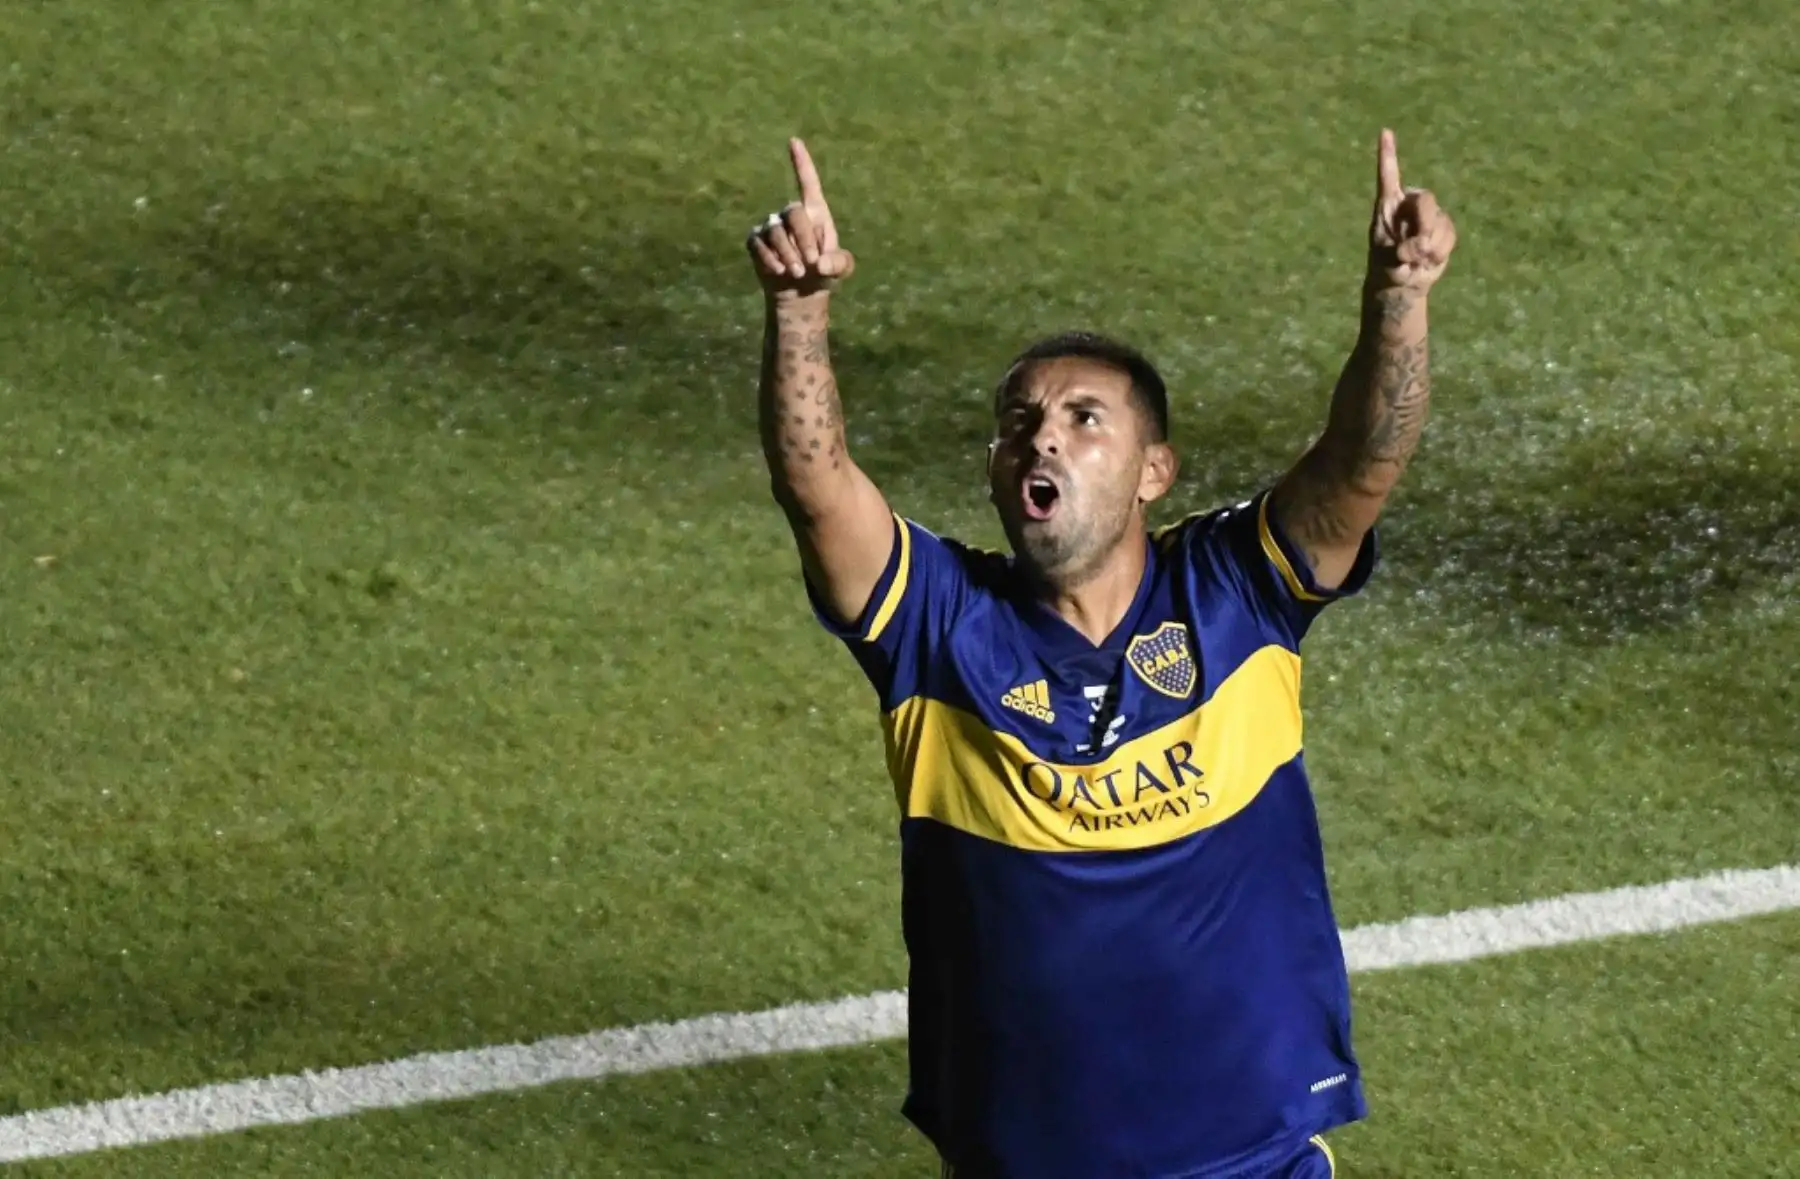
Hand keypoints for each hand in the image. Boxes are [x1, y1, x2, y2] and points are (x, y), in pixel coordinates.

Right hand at [746, 138, 855, 296]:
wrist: (801, 292)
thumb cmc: (824, 272)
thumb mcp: (841, 269)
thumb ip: (839, 263)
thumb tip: (820, 262)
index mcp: (815, 212)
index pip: (808, 182)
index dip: (801, 162)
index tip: (794, 141)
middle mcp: (791, 213)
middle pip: (793, 212)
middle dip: (803, 239)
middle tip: (810, 264)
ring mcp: (772, 226)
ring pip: (775, 231)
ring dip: (788, 254)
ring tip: (798, 273)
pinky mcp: (756, 241)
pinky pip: (758, 244)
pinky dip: (769, 259)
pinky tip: (779, 272)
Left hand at [1367, 129, 1456, 294]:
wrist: (1402, 284)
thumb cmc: (1386, 269)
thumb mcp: (1387, 262)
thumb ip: (1403, 250)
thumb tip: (1421, 244)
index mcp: (1387, 206)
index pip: (1388, 176)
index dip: (1388, 154)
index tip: (1384, 132)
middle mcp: (1409, 205)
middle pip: (1425, 200)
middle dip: (1424, 224)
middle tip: (1414, 249)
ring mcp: (1429, 215)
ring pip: (1440, 221)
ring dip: (1431, 245)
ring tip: (1416, 259)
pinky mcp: (1443, 227)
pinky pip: (1449, 234)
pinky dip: (1440, 250)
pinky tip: (1429, 259)